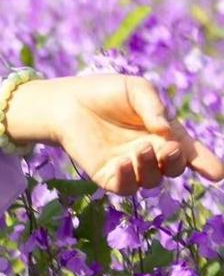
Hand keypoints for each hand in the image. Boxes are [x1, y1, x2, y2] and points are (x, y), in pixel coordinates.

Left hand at [15, 72, 223, 198]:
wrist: (66, 101)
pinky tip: (121, 162)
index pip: (191, 152)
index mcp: (164, 134)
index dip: (207, 163)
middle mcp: (151, 154)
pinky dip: (126, 177)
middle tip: (169, 148)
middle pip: (173, 168)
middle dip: (176, 161)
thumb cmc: (104, 93)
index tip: (217, 172)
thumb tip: (166, 131)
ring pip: (151, 179)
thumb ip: (153, 105)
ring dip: (149, 165)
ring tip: (140, 147)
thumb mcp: (134, 88)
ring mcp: (131, 168)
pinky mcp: (109, 177)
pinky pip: (125, 187)